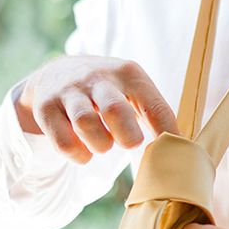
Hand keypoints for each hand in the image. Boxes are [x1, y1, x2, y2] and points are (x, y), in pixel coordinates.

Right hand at [16, 55, 178, 163]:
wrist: (56, 74)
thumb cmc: (109, 91)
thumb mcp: (133, 90)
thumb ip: (156, 115)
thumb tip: (183, 148)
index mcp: (129, 74)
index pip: (155, 107)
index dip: (167, 134)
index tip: (171, 152)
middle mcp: (98, 77)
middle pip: (116, 111)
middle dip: (127, 137)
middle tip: (128, 143)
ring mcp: (69, 90)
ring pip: (86, 125)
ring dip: (100, 146)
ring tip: (104, 144)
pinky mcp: (46, 107)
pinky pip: (64, 142)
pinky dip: (78, 155)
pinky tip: (83, 151)